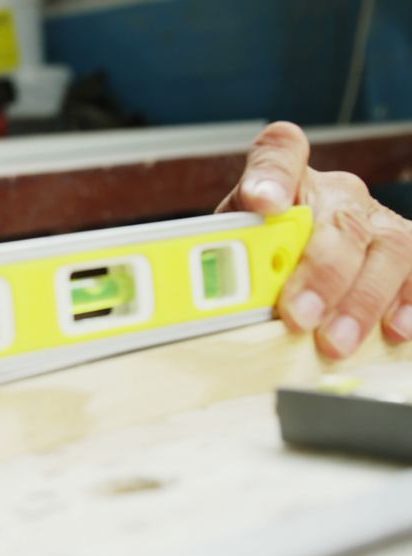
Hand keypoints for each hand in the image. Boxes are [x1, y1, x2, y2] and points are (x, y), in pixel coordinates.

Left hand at [217, 121, 411, 357]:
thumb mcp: (236, 248)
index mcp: (288, 178)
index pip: (279, 152)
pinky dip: (408, 302)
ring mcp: (377, 219)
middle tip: (299, 315)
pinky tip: (394, 329)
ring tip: (336, 340)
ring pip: (388, 246)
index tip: (261, 202)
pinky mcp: (403, 249)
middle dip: (321, 272)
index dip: (272, 176)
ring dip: (361, 299)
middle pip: (340, 218)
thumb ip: (234, 253)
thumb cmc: (262, 253)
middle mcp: (339, 192)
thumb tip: (223, 282)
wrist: (293, 261)